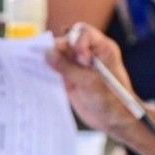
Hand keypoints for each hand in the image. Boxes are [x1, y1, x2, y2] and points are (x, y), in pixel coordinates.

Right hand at [48, 23, 138, 138]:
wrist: (115, 121)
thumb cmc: (111, 100)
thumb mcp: (89, 82)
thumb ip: (67, 67)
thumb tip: (46, 54)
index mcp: (102, 48)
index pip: (83, 33)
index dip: (77, 42)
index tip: (82, 60)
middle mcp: (89, 53)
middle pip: (67, 42)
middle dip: (58, 50)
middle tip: (49, 61)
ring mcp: (78, 66)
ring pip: (58, 55)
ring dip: (49, 60)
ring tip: (39, 66)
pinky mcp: (70, 78)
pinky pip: (56, 69)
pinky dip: (48, 71)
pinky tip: (39, 75)